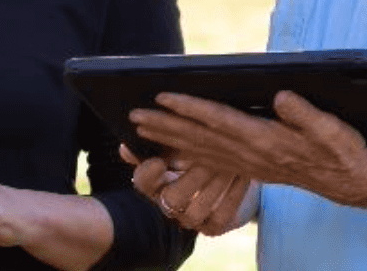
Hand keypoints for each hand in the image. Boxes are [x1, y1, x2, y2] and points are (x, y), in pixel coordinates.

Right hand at [121, 145, 250, 235]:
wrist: (234, 171)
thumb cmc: (202, 150)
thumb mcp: (179, 142)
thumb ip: (157, 139)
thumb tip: (125, 147)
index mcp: (157, 181)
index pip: (143, 181)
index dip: (147, 173)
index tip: (159, 161)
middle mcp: (169, 204)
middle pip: (170, 199)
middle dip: (190, 176)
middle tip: (206, 159)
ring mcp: (190, 218)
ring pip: (194, 212)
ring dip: (212, 186)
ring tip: (228, 165)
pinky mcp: (211, 227)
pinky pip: (219, 218)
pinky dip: (232, 197)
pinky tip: (242, 176)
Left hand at [130, 90, 366, 208]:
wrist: (352, 182)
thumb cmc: (343, 150)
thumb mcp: (332, 129)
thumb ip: (306, 114)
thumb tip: (281, 95)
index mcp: (265, 140)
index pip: (218, 120)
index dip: (189, 107)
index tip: (162, 95)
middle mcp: (250, 154)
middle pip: (199, 137)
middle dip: (164, 125)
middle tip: (131, 115)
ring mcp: (247, 163)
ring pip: (198, 150)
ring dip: (167, 138)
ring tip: (139, 127)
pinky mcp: (249, 166)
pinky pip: (209, 159)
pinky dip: (184, 151)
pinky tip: (168, 146)